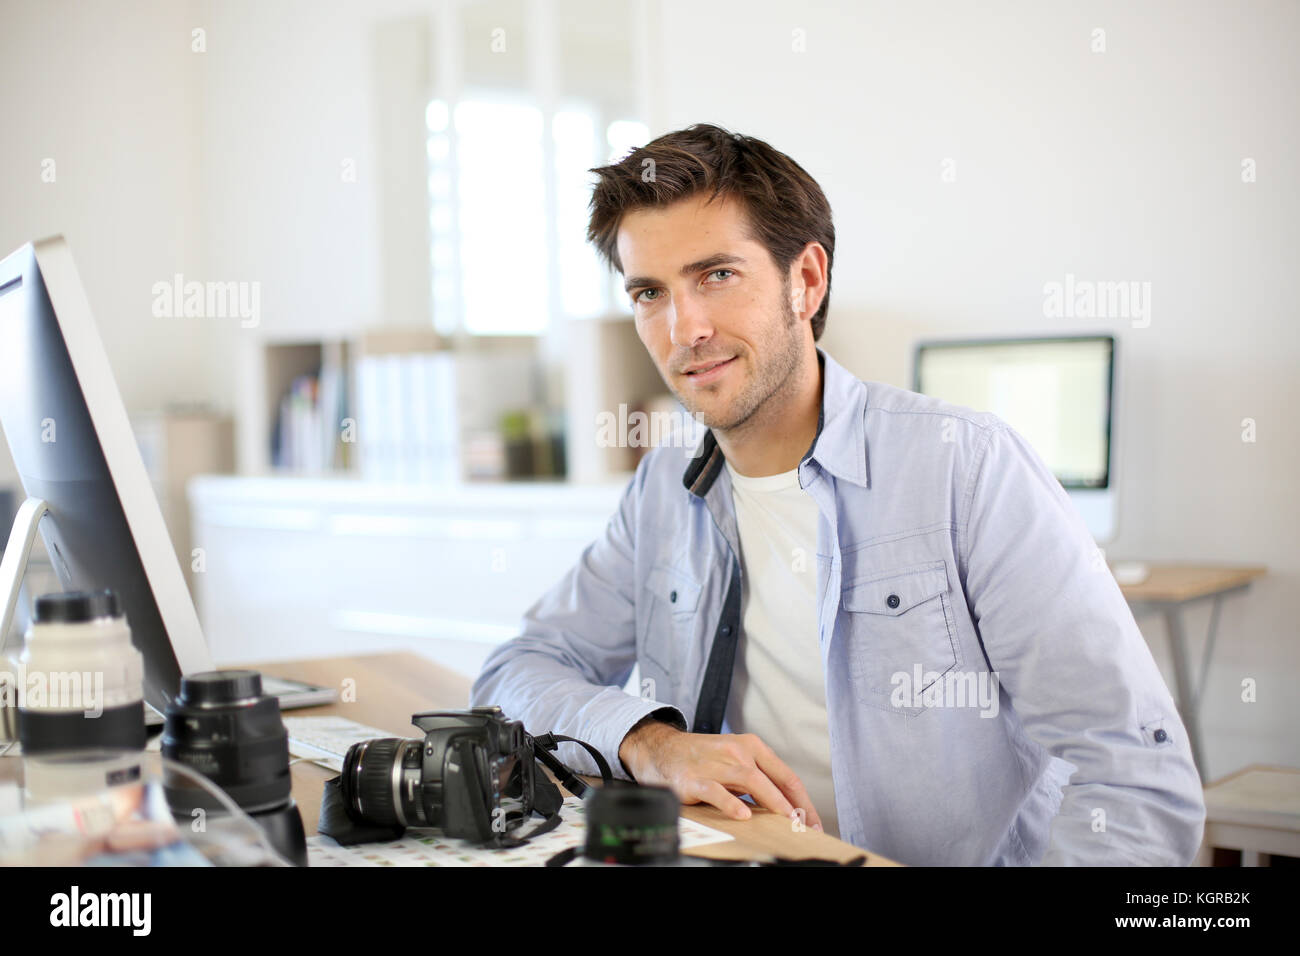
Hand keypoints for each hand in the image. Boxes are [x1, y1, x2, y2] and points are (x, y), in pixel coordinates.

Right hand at [618, 718, 822, 829]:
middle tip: (804, 827)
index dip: (802, 799)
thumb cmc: (702, 758)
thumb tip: (786, 808)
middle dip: (793, 805)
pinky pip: (716, 791)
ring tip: (786, 821)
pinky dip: (730, 803)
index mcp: (750, 746)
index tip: (812, 821)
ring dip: (772, 802)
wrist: (661, 749)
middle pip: (772, 778)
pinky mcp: (695, 778)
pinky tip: (741, 815)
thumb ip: (757, 779)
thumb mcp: (733, 761)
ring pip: (751, 781)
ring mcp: (715, 764)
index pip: (785, 774)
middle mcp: (736, 751)